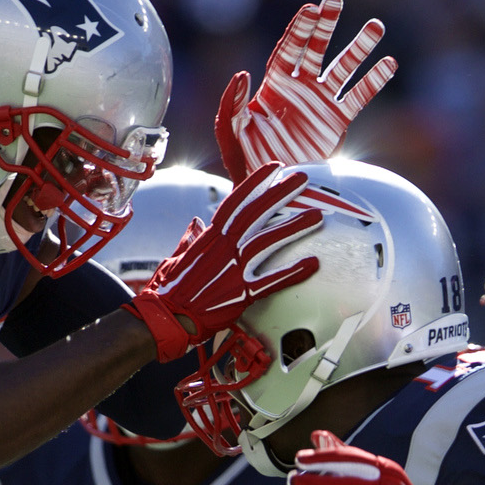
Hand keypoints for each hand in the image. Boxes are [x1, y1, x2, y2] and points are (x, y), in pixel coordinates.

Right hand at [125, 164, 323, 361]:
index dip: (256, 183)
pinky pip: (271, 280)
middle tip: (303, 179)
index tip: (275, 168)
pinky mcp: (240, 293)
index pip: (236, 202)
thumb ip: (191, 239)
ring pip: (268, 241)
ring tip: (317, 216)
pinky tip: (312, 264)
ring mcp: (233, 269)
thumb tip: (196, 225)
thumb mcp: (178, 256)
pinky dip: (292, 272)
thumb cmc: (170, 289)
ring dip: (293, 227)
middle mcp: (223, 247)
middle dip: (280, 193)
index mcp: (210, 237)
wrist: (167, 317)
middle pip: (256, 213)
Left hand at [215, 0, 396, 174]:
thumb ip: (232, 105)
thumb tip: (242, 74)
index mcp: (274, 85)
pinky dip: (373, 81)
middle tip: (335, 0)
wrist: (274, 188)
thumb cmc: (247, 161)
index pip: (289, 50)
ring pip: (343, 68)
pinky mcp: (338, 121)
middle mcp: (299, 88)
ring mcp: (320, 102)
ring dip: (358, 48)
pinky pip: (358, 96)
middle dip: (325, 25)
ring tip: (376, 27)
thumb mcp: (233, 134)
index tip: (311, 10)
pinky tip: (389, 63)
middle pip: (315, 49)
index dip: (300, 31)